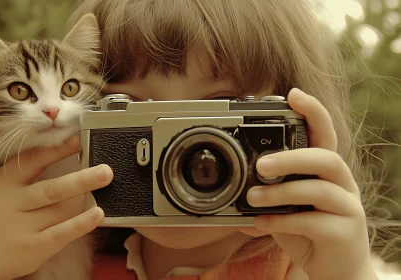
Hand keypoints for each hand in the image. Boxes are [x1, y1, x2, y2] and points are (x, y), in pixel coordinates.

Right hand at [0, 136, 112, 279]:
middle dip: (82, 177)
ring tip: (106, 181)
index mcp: (0, 184)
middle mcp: (12, 204)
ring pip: (61, 208)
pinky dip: (82, 223)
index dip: (57, 149)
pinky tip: (98, 214)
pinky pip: (62, 233)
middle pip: (53, 188)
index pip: (33, 161)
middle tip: (106, 167)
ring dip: (85, 194)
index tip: (78, 139)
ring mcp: (23, 227)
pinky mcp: (33, 248)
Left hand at [240, 89, 377, 279]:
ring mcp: (347, 208)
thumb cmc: (309, 232)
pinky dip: (281, 222)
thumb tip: (230, 193)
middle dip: (292, 157)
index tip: (293, 93)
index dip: (313, 111)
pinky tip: (260, 223)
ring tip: (252, 198)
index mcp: (327, 172)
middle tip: (261, 166)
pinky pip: (312, 222)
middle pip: (325, 157)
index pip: (324, 134)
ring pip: (318, 189)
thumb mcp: (286, 209)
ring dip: (281, 192)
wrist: (336, 271)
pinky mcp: (344, 233)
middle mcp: (342, 184)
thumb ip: (266, 196)